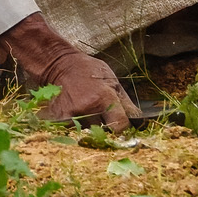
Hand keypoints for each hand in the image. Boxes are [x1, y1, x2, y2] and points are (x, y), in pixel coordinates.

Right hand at [0, 12, 134, 128]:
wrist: (58, 65)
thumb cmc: (88, 70)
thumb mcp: (112, 80)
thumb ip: (126, 102)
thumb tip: (139, 122)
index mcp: (105, 98)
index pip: (120, 126)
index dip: (122, 128)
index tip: (120, 124)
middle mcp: (89, 108)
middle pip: (104, 131)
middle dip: (105, 125)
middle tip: (100, 113)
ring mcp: (73, 114)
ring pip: (89, 131)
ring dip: (90, 124)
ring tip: (86, 108)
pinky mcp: (61, 118)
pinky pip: (75, 129)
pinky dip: (77, 123)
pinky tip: (76, 111)